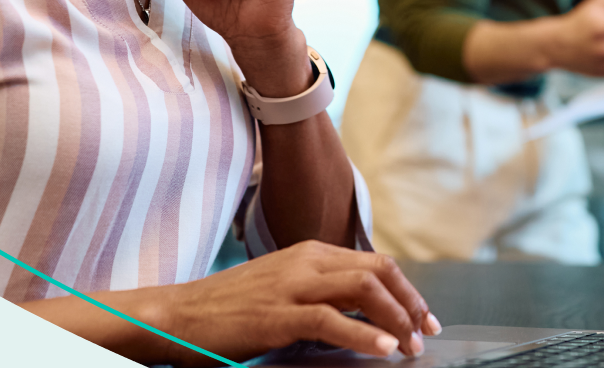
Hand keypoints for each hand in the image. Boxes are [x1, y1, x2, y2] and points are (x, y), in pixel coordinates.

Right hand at [160, 241, 440, 364]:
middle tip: (426, 333)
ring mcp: (292, 286)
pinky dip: (364, 335)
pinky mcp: (277, 314)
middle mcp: (306, 262)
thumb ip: (320, 294)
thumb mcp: (282, 289)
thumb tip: (360, 316)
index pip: (374, 264)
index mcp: (310, 253)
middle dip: (410, 303)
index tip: (422, 318)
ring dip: (396, 318)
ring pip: (363, 289)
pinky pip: (332, 319)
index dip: (406, 291)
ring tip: (409, 345)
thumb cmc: (228, 308)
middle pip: (378, 271)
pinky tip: (382, 349)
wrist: (178, 315)